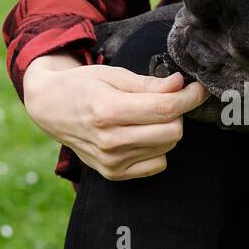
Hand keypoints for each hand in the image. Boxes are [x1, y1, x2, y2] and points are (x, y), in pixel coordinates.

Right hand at [22, 54, 209, 179]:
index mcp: (108, 110)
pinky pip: (157, 164)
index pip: (165, 109)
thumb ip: (148, 84)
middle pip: (172, 131)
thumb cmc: (83, 86)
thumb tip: (179, 85)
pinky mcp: (114, 173)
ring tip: (147, 116)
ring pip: (167, 147)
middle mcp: (110, 140)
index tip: (198, 89)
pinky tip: (142, 134)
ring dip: (167, 129)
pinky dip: (158, 148)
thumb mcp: (113, 75)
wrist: (51, 108)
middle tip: (168, 100)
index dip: (189, 98)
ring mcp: (112, 161)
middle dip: (178, 113)